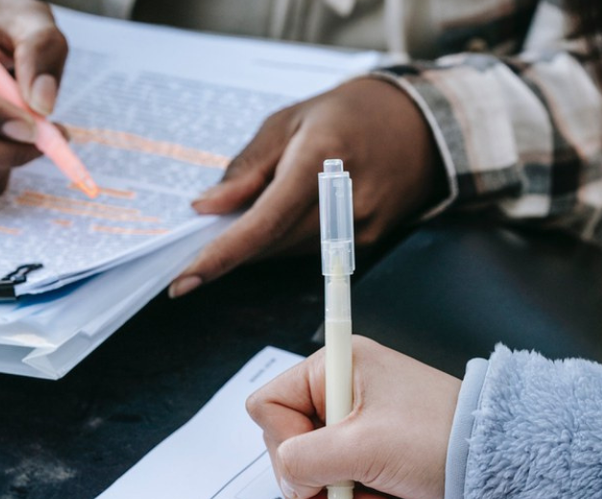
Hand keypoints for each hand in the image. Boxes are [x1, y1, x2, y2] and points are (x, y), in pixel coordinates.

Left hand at [168, 78, 445, 297]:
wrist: (417, 127)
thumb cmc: (345, 115)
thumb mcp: (288, 122)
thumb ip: (247, 168)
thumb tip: (207, 206)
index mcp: (321, 160)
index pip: (263, 222)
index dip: (221, 255)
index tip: (184, 280)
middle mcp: (344, 201)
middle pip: (271, 244)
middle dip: (232, 248)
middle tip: (203, 239)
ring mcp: (360, 227)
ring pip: (287, 253)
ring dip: (258, 243)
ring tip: (253, 214)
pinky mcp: (366, 242)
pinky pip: (310, 253)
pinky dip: (285, 242)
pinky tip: (285, 218)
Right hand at [246, 336, 460, 498]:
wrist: (494, 456)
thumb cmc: (440, 434)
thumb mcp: (363, 446)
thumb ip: (305, 459)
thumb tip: (287, 475)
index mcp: (334, 367)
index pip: (269, 405)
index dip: (282, 442)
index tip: (314, 467)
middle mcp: (340, 390)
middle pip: (290, 444)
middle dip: (318, 483)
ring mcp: (355, 421)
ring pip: (316, 469)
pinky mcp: (370, 447)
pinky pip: (342, 479)